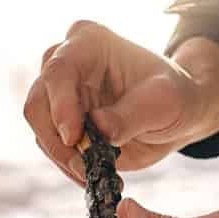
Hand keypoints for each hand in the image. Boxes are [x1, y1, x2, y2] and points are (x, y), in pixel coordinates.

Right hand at [24, 20, 218, 183]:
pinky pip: (51, 146)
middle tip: (83, 165)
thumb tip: (99, 130)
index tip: (73, 137)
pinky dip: (68, 165)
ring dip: (63, 156)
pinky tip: (92, 175)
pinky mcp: (61, 120)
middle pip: (39, 101)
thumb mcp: (164, 103)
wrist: (179, 113)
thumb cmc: (175, 96)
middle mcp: (66, 62)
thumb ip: (131, 115)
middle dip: (57, 138)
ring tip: (94, 173)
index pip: (60, 70)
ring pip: (41, 128)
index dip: (60, 104)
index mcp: (89, 42)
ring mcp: (60, 92)